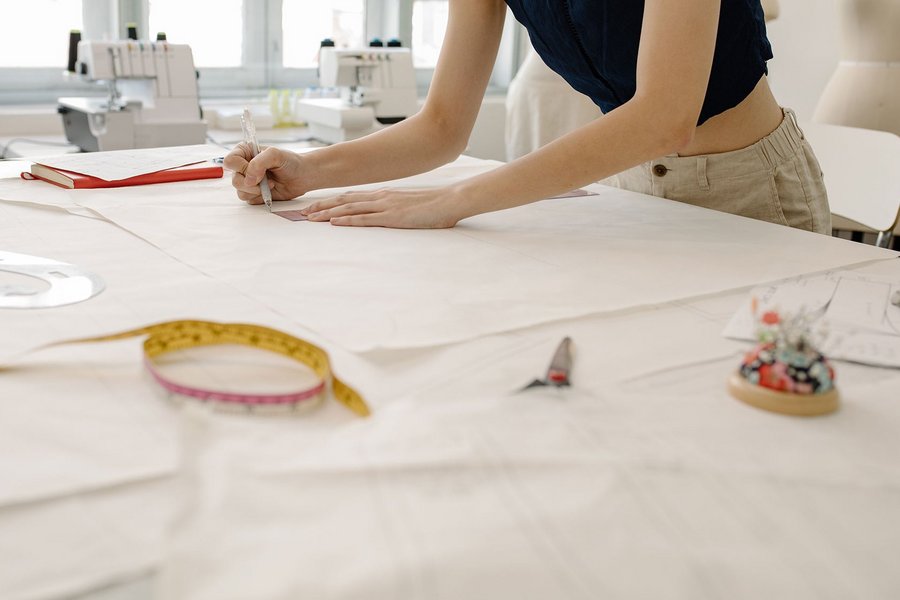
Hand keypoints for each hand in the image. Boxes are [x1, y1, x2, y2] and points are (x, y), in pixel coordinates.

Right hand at [224, 144, 309, 203]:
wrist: (302, 176)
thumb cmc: (290, 162)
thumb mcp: (275, 154)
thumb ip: (259, 163)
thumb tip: (248, 180)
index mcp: (244, 152)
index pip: (230, 161)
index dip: (242, 168)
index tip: (257, 170)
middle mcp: (243, 167)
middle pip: (234, 180)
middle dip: (251, 183)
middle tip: (266, 179)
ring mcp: (248, 181)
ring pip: (240, 192)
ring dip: (257, 191)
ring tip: (271, 184)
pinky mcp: (254, 194)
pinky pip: (249, 200)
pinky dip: (260, 197)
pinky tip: (270, 191)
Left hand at [302, 187, 466, 228]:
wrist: (450, 201)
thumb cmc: (434, 206)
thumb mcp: (410, 207)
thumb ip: (395, 210)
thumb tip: (387, 217)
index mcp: (384, 195)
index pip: (351, 197)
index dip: (331, 201)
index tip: (315, 206)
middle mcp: (380, 197)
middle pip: (344, 200)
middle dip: (321, 206)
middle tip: (303, 213)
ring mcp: (385, 206)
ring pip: (349, 208)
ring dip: (327, 213)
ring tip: (310, 218)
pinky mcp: (392, 217)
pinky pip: (365, 218)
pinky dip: (347, 220)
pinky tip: (334, 222)